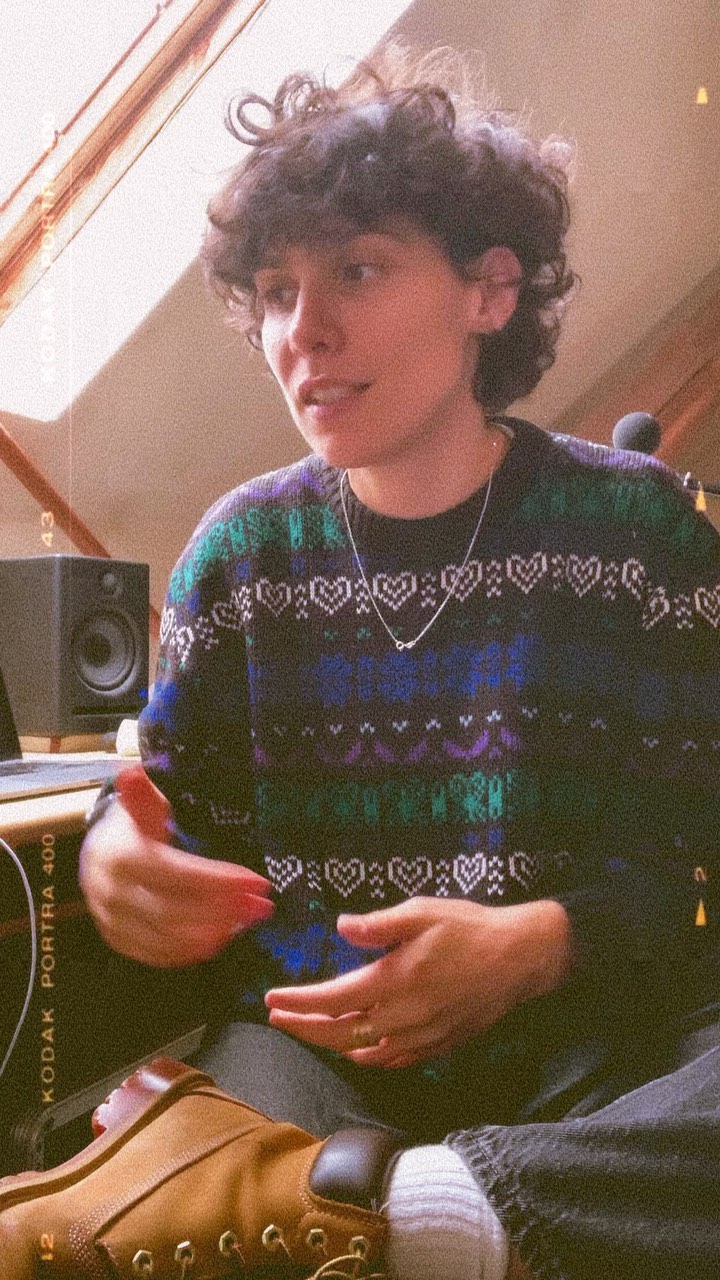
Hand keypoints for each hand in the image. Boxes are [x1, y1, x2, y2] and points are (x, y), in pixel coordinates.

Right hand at [78, 764, 273, 966]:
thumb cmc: (134, 826)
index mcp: (120, 857)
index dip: (218, 881)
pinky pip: (157, 954)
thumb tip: (131, 771)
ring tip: (249, 919)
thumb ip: (144, 794)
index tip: (258, 881)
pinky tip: (222, 936)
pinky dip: (191, 950)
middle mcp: (112, 894)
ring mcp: (112, 922)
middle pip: (174, 911)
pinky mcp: (118, 941)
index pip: (176, 874)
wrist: (99, 855)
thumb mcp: (143, 805)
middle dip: (225, 910)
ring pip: (168, 937)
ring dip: (214, 932)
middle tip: (263, 905)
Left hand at [265, 897, 574, 1067]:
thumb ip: (378, 925)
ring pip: (364, 1052)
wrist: (521, 957)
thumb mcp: (422, 912)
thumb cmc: (469, 928)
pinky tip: (358, 1051)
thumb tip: (340, 926)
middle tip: (278, 1017)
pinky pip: (394, 1061)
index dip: (298, 1003)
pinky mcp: (439, 1044)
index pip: (332, 1000)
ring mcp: (421, 1035)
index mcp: (393, 981)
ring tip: (309, 1030)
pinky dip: (368, 1058)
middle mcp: (402, 1016)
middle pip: (340, 1033)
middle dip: (304, 1027)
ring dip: (331, 1043)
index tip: (272, 1000)